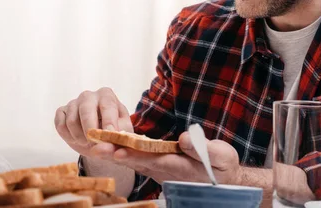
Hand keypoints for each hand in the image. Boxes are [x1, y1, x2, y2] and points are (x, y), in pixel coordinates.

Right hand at [54, 87, 133, 157]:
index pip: (108, 106)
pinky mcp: (61, 111)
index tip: (109, 135)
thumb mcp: (122, 139)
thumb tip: (106, 149)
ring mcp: (73, 102)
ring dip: (80, 138)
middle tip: (94, 144)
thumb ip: (118, 144)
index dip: (109, 122)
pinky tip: (77, 139)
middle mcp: (89, 95)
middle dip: (90, 131)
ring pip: (72, 121)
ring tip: (88, 142)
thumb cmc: (113, 134)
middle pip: (86, 111)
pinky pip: (60, 125)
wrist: (99, 140)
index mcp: (107, 96)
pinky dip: (68, 137)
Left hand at [108, 131, 240, 184]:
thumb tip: (184, 139)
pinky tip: (107, 146)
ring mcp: (159, 170)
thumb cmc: (223, 168)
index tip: (119, 150)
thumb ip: (205, 149)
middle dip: (117, 154)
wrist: (222, 181)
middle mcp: (166, 171)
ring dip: (114, 153)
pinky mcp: (156, 165)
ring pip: (134, 160)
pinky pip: (136, 159)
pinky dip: (121, 152)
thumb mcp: (222, 157)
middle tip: (98, 148)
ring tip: (96, 146)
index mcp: (181, 167)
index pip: (156, 160)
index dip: (137, 154)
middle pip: (138, 161)